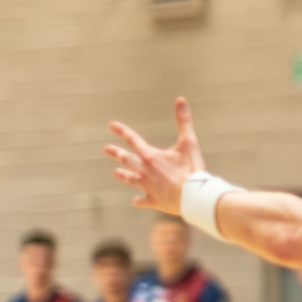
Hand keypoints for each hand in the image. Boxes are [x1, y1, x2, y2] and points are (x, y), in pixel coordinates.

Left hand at [105, 96, 206, 214]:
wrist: (195, 196)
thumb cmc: (192, 168)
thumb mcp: (189, 142)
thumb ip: (183, 121)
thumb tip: (180, 100)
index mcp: (151, 156)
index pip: (132, 140)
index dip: (122, 131)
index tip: (111, 126)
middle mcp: (144, 171)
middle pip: (126, 160)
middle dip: (116, 153)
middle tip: (107, 149)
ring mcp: (148, 187)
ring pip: (131, 179)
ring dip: (123, 175)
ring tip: (115, 172)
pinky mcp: (155, 201)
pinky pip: (143, 200)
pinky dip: (139, 200)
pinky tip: (135, 200)